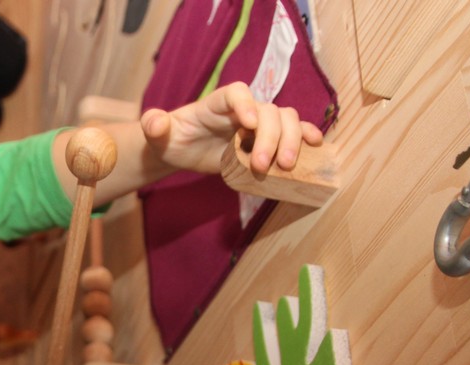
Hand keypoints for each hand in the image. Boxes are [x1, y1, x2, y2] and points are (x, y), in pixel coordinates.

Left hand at [141, 81, 323, 175]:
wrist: (182, 149)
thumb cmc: (172, 138)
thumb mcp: (158, 134)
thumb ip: (155, 125)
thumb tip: (154, 122)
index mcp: (216, 104)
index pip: (236, 93)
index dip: (246, 104)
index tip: (249, 124)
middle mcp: (241, 109)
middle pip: (267, 110)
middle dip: (270, 137)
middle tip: (262, 165)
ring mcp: (258, 123)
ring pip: (285, 118)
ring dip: (290, 140)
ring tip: (283, 167)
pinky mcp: (267, 138)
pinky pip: (293, 130)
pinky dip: (306, 134)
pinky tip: (315, 145)